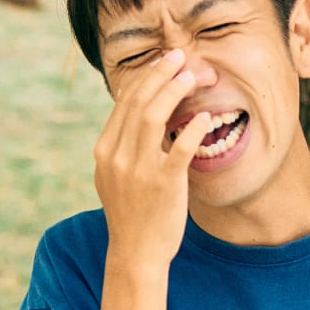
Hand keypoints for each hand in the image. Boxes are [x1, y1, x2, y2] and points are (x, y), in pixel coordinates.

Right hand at [93, 48, 210, 276]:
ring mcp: (138, 170)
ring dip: (174, 91)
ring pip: (153, 116)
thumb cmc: (131, 211)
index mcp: (105, 150)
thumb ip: (123, 144)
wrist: (135, 253)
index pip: (124, 102)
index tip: (163, 62)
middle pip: (138, 102)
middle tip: (180, 56)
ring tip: (192, 76)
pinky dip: (192, 130)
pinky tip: (205, 119)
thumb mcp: (114, 174)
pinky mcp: (162, 184)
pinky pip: (179, 148)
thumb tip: (139, 110)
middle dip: (160, 74)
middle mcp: (117, 156)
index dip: (145, 77)